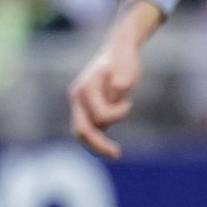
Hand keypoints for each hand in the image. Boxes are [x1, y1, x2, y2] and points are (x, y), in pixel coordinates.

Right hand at [66, 44, 139, 159]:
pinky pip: (89, 126)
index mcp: (86, 88)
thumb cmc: (124, 60)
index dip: (117, 115)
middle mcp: (77, 96)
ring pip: (85, 130)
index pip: (100, 116)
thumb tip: (120, 87)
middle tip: (117, 154)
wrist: (117, 51)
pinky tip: (114, 124)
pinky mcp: (83, 107)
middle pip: (81, 131)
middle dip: (98, 145)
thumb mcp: (128, 68)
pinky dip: (100, 132)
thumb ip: (123, 79)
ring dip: (102, 136)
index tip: (128, 103)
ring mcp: (78, 102)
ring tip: (118, 130)